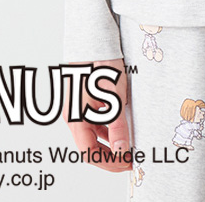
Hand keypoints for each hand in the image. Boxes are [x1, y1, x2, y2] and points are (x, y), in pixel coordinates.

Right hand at [63, 58, 129, 172]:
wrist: (96, 40)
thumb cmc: (101, 65)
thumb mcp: (114, 98)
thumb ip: (117, 127)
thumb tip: (121, 151)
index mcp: (75, 119)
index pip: (89, 153)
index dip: (109, 162)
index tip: (128, 163)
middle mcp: (73, 116)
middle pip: (89, 147)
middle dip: (110, 157)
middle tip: (131, 159)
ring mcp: (78, 109)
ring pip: (92, 136)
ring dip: (109, 144)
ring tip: (129, 147)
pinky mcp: (84, 101)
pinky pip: (94, 123)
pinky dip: (107, 131)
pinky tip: (121, 130)